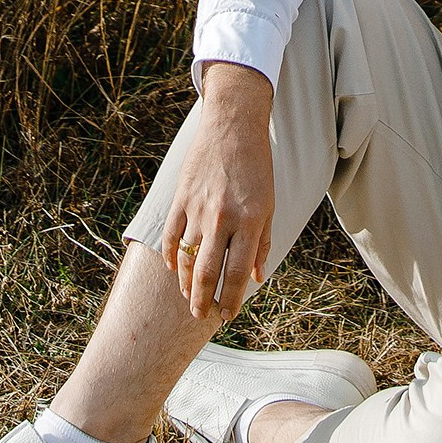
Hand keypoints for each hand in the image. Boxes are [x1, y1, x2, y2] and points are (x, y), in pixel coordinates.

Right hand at [161, 63, 275, 322]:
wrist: (233, 126)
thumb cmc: (257, 166)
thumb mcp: (269, 204)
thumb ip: (262, 242)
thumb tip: (256, 277)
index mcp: (250, 220)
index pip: (238, 272)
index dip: (232, 299)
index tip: (228, 316)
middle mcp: (223, 217)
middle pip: (208, 272)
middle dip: (203, 301)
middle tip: (201, 317)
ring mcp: (199, 208)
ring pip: (187, 258)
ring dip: (187, 284)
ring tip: (190, 299)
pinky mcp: (181, 197)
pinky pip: (172, 235)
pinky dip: (172, 256)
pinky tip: (175, 269)